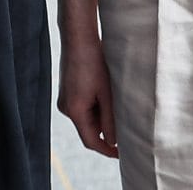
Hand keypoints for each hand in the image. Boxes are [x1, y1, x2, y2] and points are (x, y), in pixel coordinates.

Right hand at [57, 33, 119, 157]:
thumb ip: (110, 118)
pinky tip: (109, 100)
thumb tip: (114, 140)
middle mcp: (66, 109)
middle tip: (126, 134)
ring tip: (120, 113)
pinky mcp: (68, 92)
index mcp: (74, 111)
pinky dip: (96, 109)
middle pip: (88, 130)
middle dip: (106, 134)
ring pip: (87, 118)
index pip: (91, 141)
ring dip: (102, 119)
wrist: (79, 38)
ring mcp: (66, 100)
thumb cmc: (94, 62)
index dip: (107, 150)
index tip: (121, 154)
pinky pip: (83, 108)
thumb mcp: (107, 92)